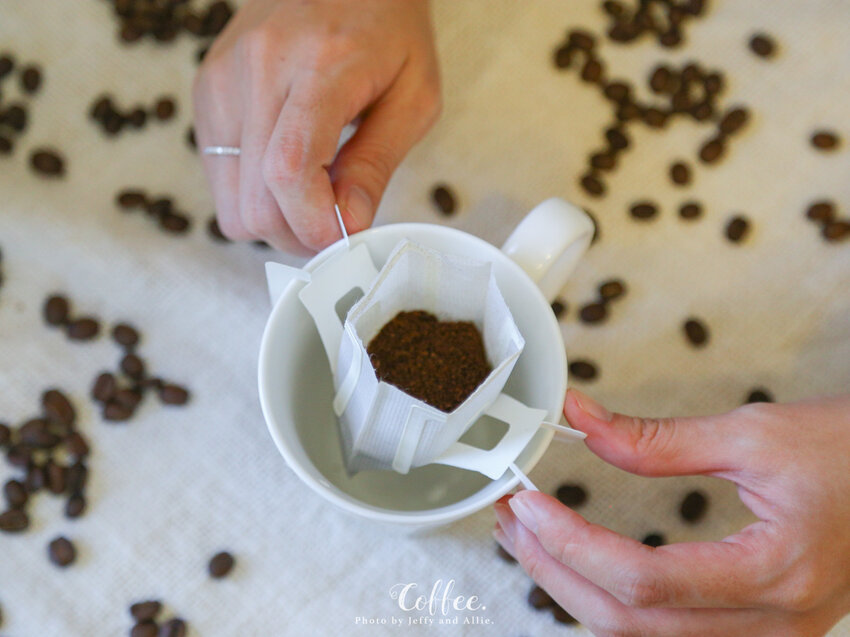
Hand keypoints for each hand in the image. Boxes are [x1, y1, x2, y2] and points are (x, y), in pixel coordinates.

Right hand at [193, 0, 439, 253]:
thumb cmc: (388, 25)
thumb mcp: (413, 95)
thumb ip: (377, 163)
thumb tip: (349, 226)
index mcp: (320, 67)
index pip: (290, 169)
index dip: (313, 224)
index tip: (341, 239)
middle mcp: (256, 72)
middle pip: (254, 203)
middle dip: (298, 234)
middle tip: (334, 224)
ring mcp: (222, 81)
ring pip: (229, 202)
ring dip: (273, 218)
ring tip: (313, 196)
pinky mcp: (206, 91)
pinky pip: (219, 176)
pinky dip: (253, 192)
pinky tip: (286, 168)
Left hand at [494, 389, 849, 635]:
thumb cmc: (847, 450)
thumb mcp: (750, 432)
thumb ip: (656, 440)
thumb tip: (581, 420)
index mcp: (776, 573)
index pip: (645, 581)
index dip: (573, 545)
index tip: (526, 505)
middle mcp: (774, 624)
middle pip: (633, 624)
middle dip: (557, 573)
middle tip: (512, 522)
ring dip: (576, 591)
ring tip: (531, 540)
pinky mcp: (760, 629)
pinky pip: (669, 634)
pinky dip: (614, 604)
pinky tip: (581, 568)